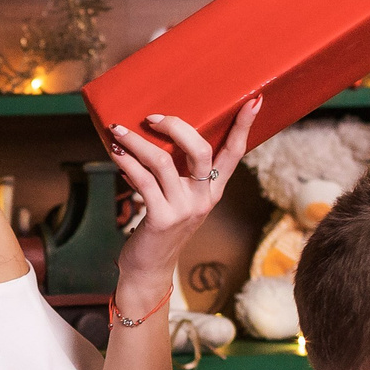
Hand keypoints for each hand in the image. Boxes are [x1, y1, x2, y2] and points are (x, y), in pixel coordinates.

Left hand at [105, 96, 257, 321]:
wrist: (148, 269)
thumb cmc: (160, 229)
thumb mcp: (177, 199)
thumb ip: (176, 173)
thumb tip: (155, 135)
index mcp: (213, 190)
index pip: (234, 153)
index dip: (243, 126)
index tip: (253, 100)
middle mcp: (203, 198)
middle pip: (201, 150)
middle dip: (176, 126)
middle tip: (153, 117)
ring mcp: (184, 209)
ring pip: (163, 161)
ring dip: (137, 142)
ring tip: (118, 132)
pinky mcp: (161, 218)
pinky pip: (142, 180)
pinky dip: (126, 162)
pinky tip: (116, 154)